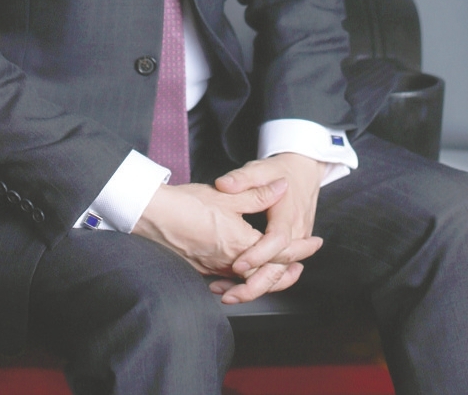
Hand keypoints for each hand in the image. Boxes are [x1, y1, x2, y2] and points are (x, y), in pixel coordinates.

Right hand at [131, 177, 288, 276]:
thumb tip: (281, 187)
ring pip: (248, 279)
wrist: (153, 215)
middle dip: (287, 271)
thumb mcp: (228, 195)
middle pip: (267, 274)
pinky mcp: (202, 268)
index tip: (314, 243)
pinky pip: (230, 278)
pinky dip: (242, 277)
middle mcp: (230, 262)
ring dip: (266, 275)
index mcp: (241, 244)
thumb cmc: (188, 204)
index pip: (280, 253)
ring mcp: (215, 268)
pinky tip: (241, 271)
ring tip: (278, 270)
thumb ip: (257, 194)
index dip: (300, 249)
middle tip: (300, 264)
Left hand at [210, 153, 325, 303]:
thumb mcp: (259, 169)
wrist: (304, 171)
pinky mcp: (291, 247)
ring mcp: (295, 242)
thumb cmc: (280, 171)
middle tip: (229, 295)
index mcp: (286, 215)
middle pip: (279, 267)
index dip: (258, 255)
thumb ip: (241, 179)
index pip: (276, 241)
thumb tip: (223, 184)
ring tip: (228, 295)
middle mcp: (295, 233)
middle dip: (255, 285)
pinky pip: (278, 270)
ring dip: (256, 287)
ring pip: (278, 274)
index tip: (237, 265)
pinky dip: (261, 280)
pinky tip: (238, 285)